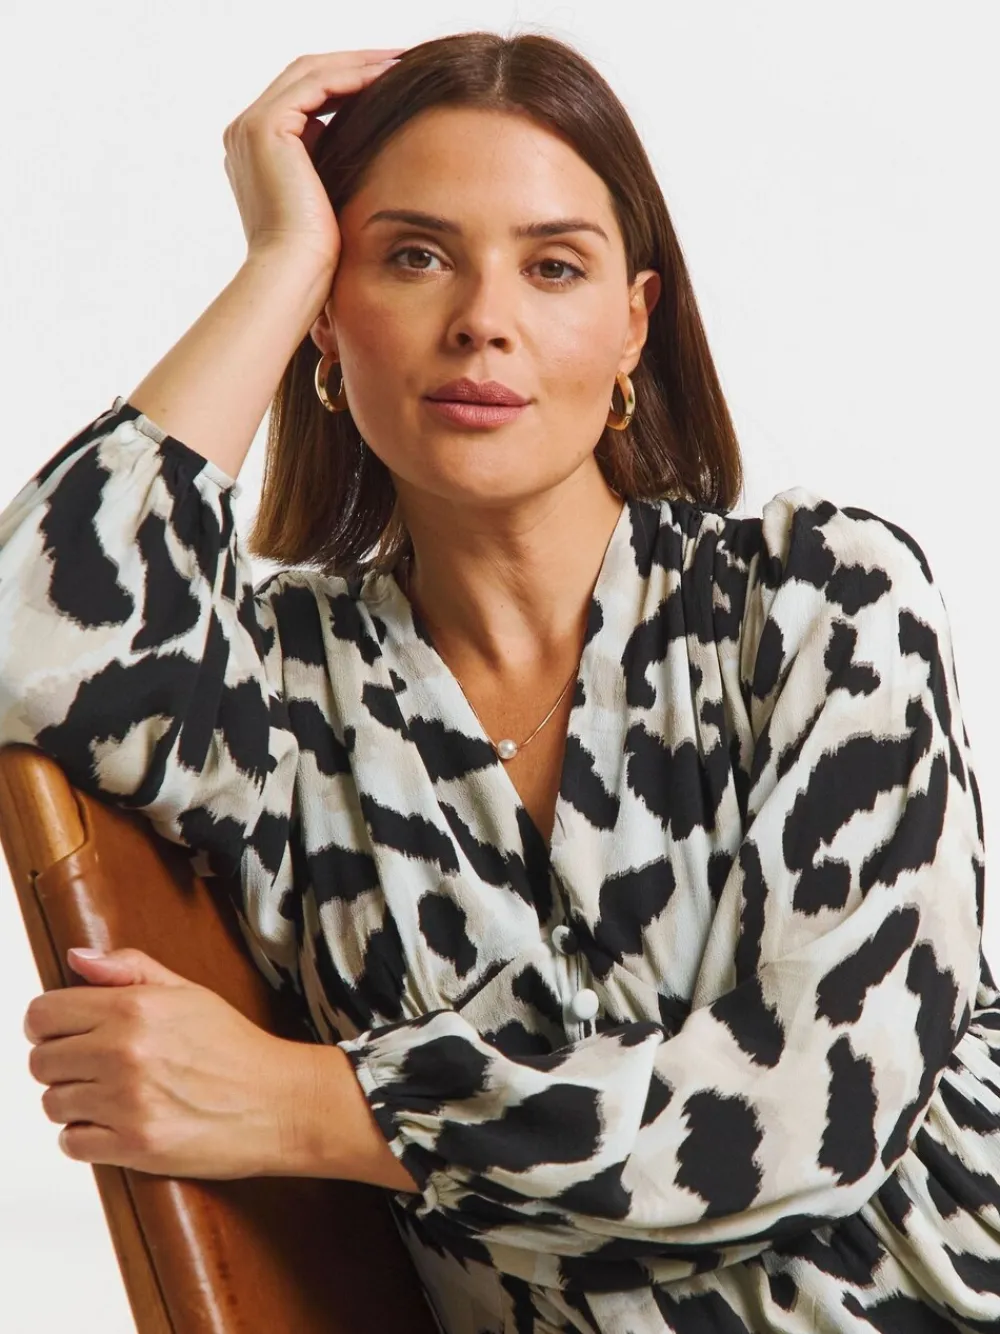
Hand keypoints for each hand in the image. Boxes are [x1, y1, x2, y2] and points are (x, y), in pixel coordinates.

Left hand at [23, 946, 315, 1178]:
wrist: (279, 1102)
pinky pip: (71, 1143)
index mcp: (133, 1009)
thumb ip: (127, 969)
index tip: (65, 1031)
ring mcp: (126, 1103)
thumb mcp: (187, 992)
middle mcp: (123, 1054)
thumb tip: (77, 959)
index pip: (43, 1014)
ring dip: (75, 1101)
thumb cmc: (235, 1047)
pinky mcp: (134, 1147)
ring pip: (53, 1104)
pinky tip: (117, 1121)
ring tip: (112, 1094)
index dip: (49, 1023)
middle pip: (41, 1062)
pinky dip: (86, 1136)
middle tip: (95, 1065)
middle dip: (62, 1063)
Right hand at [223, 48, 406, 271]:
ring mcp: (250, 127)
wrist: (294, 276)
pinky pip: (315, 85)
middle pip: (304, 76)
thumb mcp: (326, 200)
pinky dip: (351, 76)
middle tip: (397, 60)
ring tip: (397, 62)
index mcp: (256, 151)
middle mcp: (244, 133)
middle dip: (352, 64)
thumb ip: (332, 165)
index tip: (387, 81)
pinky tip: (385, 76)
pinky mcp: (264, 128)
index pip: (303, 97)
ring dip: (356, 64)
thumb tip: (370, 143)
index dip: (345, 83)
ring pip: (310, 73)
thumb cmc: (316, 257)